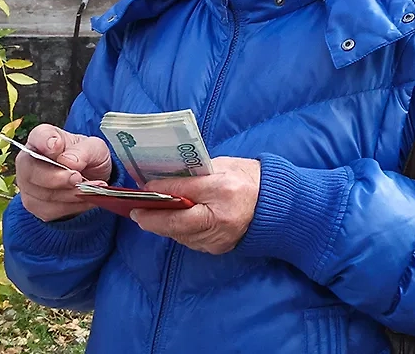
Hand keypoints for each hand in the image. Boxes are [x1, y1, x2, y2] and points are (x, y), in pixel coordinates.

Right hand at [16, 124, 112, 222]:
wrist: (92, 177)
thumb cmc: (87, 156)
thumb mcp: (94, 148)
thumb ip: (83, 151)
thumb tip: (68, 161)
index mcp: (42, 138)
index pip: (37, 137)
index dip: (45, 142)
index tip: (57, 147)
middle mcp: (28, 161)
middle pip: (32, 172)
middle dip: (58, 178)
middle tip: (78, 178)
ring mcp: (28, 185)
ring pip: (44, 195)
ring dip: (71, 194)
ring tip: (91, 189)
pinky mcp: (36, 205)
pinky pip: (52, 210)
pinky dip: (73, 206)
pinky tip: (88, 199)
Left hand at [131, 157, 260, 254]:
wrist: (278, 205)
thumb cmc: (250, 179)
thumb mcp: (224, 166)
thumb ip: (197, 173)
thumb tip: (167, 178)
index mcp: (224, 189)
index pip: (185, 191)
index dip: (162, 190)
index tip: (143, 188)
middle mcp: (221, 218)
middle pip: (177, 221)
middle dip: (153, 218)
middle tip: (135, 212)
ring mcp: (220, 237)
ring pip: (182, 235)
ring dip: (163, 226)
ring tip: (148, 217)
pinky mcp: (219, 248)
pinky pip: (191, 241)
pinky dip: (179, 232)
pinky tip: (171, 223)